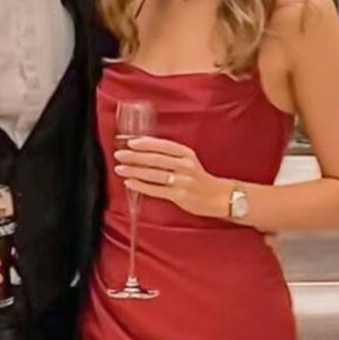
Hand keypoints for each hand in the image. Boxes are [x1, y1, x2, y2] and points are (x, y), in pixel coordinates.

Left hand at [114, 136, 231, 218]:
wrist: (219, 196)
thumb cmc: (199, 179)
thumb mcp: (188, 161)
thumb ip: (170, 156)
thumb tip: (143, 152)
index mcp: (186, 154)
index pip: (163, 145)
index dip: (145, 143)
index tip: (130, 142)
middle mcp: (185, 165)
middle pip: (156, 159)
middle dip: (135, 156)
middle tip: (119, 155)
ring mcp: (183, 181)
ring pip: (154, 174)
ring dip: (134, 171)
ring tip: (120, 168)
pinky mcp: (179, 196)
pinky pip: (156, 190)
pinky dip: (141, 186)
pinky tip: (129, 183)